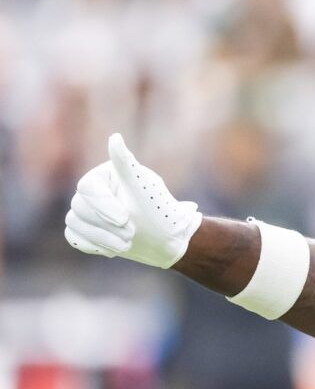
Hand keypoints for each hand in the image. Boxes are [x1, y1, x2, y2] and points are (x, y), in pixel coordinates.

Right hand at [63, 134, 201, 268]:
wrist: (168, 239)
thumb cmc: (159, 211)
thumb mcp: (142, 187)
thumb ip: (125, 164)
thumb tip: (115, 137)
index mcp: (103, 175)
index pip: (87, 188)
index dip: (103, 205)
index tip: (124, 219)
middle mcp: (91, 191)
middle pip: (79, 207)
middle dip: (106, 225)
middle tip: (131, 234)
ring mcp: (86, 211)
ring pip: (74, 222)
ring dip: (100, 237)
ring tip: (126, 244)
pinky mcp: (86, 230)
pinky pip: (72, 236)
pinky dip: (90, 244)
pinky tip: (112, 250)